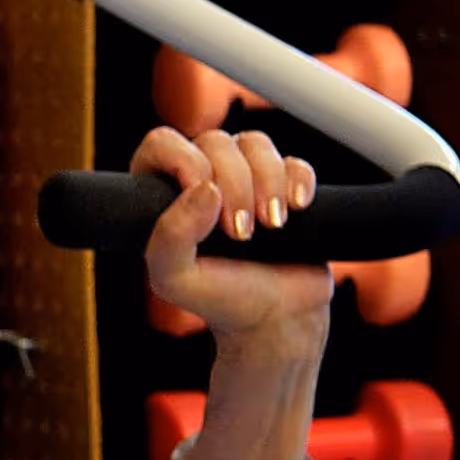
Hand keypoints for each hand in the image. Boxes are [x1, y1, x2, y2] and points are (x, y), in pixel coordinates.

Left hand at [132, 127, 332, 354]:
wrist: (275, 318)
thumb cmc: (218, 299)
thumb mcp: (174, 279)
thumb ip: (170, 236)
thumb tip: (205, 188)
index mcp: (162, 193)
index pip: (161, 143)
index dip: (185, 160)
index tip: (206, 198)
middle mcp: (201, 178)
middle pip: (215, 140)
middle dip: (234, 184)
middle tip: (241, 233)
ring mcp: (245, 178)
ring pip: (255, 143)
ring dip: (267, 183)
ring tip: (271, 226)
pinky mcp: (285, 185)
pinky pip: (294, 160)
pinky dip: (298, 180)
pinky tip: (297, 208)